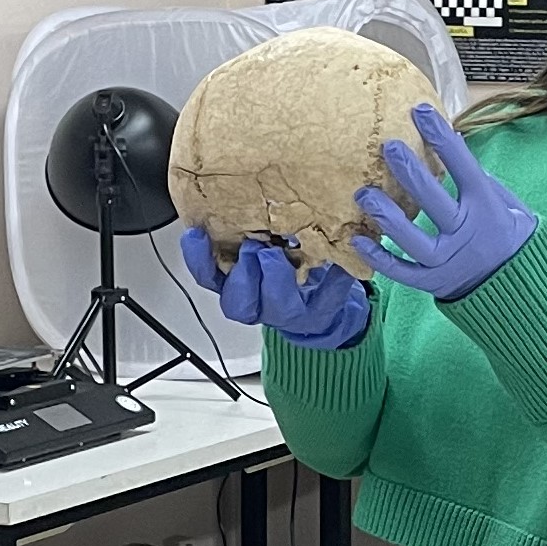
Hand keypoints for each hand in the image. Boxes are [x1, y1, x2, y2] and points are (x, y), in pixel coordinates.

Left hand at [178, 228, 369, 351]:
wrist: (307, 301)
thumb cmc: (323, 288)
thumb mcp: (339, 282)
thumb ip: (343, 269)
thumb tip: (351, 243)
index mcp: (296, 312)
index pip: (282, 304)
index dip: (275, 281)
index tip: (276, 255)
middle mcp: (264, 309)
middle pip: (245, 302)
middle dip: (247, 272)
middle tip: (253, 245)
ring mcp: (242, 295)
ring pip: (220, 290)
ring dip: (211, 265)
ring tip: (208, 238)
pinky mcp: (225, 279)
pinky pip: (205, 273)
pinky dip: (197, 255)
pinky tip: (195, 233)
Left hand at [352, 105, 536, 300]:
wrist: (520, 288)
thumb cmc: (509, 235)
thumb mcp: (510, 205)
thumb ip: (482, 180)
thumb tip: (452, 143)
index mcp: (487, 208)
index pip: (464, 168)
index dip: (441, 138)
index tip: (421, 111)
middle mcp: (466, 234)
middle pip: (434, 202)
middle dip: (410, 172)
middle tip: (388, 147)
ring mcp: (448, 261)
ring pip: (413, 241)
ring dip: (387, 216)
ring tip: (364, 194)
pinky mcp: (433, 283)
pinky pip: (402, 273)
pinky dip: (379, 258)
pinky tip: (357, 239)